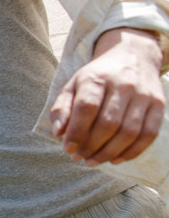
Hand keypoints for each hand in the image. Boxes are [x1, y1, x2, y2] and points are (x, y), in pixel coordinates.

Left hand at [50, 28, 164, 165]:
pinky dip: (131, 152)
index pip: (86, 108)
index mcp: (97, 78)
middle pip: (108, 124)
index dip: (76, 132)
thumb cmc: (97, 77)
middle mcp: (123, 85)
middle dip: (91, 146)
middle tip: (79, 157)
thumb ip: (62, 108)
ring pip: (129, 132)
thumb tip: (59, 132)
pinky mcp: (158, 104)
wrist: (133, 56)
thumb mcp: (73, 85)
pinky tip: (115, 159)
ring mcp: (143, 95)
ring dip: (109, 152)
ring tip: (93, 160)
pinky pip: (148, 134)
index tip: (68, 149)